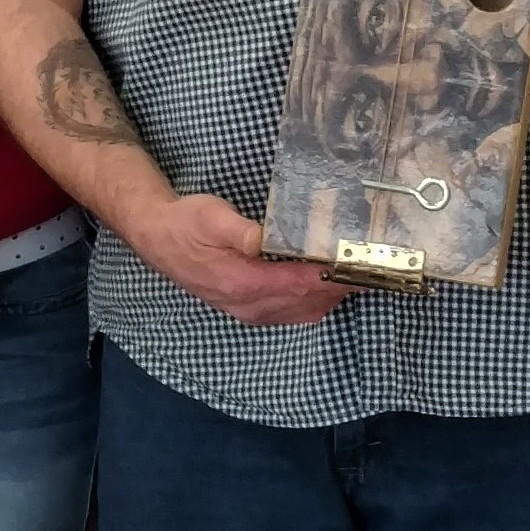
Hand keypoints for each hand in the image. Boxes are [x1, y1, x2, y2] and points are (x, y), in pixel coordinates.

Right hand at [133, 191, 344, 326]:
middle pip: (306, 302)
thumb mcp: (211, 216)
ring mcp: (249, 311)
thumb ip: (240, 231)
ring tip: (357, 278)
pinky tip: (327, 288)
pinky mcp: (248, 310)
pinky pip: (290, 314)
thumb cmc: (186, 223)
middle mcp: (248, 304)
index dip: (330, 278)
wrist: (158, 238)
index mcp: (242, 282)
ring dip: (330, 297)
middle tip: (370, 271)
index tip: (356, 267)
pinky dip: (314, 303)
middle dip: (340, 288)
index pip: (297, 285)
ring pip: (302, 312)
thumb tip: (264, 239)